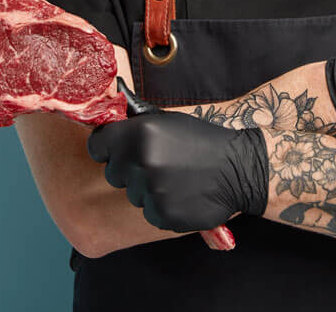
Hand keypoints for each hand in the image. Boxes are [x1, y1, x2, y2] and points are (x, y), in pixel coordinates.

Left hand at [87, 111, 267, 231]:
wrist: (238, 168)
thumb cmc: (202, 140)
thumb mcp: (168, 121)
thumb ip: (136, 125)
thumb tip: (111, 120)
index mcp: (140, 134)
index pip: (97, 145)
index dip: (107, 147)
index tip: (118, 148)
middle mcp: (142, 162)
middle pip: (113, 172)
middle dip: (128, 168)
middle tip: (155, 162)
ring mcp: (152, 192)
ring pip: (132, 194)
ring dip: (147, 188)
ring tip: (174, 178)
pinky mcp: (162, 216)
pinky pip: (149, 212)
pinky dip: (162, 205)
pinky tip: (181, 194)